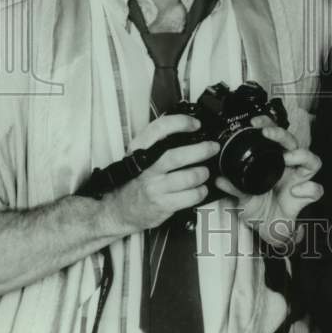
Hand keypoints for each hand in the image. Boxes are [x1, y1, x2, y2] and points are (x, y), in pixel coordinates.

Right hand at [105, 114, 218, 234]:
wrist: (119, 210)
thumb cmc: (133, 181)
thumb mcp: (138, 156)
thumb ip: (157, 143)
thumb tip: (186, 129)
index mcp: (140, 151)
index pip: (159, 129)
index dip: (181, 123)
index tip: (195, 124)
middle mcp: (146, 168)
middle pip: (178, 155)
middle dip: (201, 150)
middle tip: (212, 147)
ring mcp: (154, 187)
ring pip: (189, 177)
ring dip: (203, 173)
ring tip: (205, 171)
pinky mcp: (163, 205)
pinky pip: (190, 196)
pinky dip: (201, 191)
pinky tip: (200, 188)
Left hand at [215, 117, 322, 247]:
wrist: (268, 232)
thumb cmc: (258, 211)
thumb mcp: (242, 199)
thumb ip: (234, 189)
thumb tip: (220, 180)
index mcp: (274, 162)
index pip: (276, 137)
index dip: (269, 125)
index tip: (256, 123)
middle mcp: (289, 168)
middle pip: (293, 142)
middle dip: (281, 134)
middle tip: (268, 133)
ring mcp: (299, 180)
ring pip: (312, 160)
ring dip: (301, 156)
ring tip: (287, 158)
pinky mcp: (306, 196)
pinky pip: (315, 189)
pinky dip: (308, 188)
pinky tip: (295, 192)